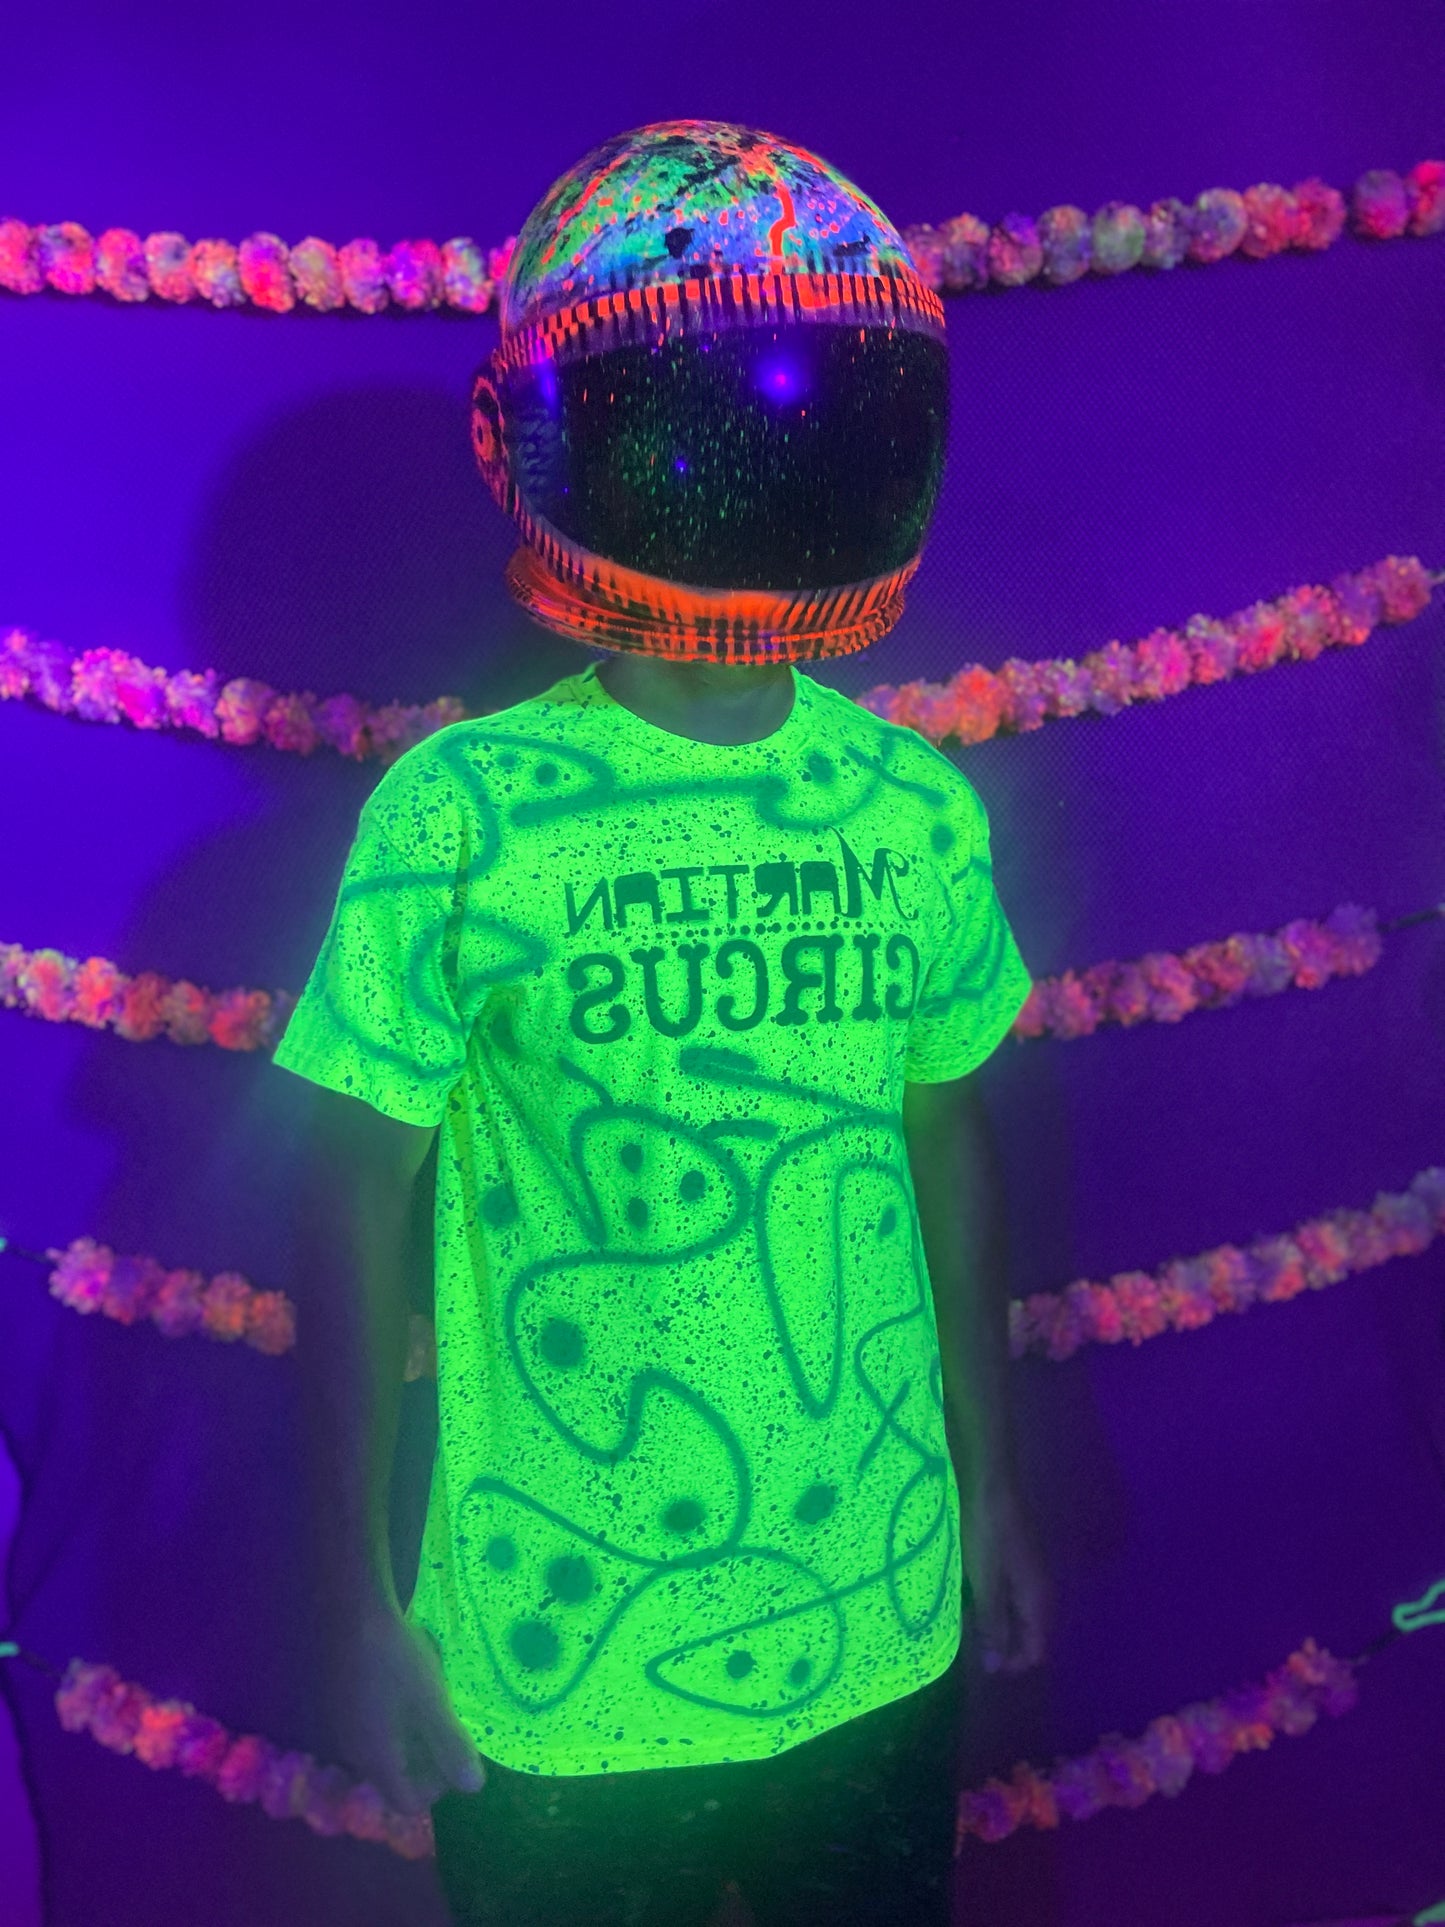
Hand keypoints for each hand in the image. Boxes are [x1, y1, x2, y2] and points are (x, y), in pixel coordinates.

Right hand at [333, 1601, 485, 1812]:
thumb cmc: (395, 1656)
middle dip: (425, 1760)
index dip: (436, 1788)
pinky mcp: (337, 1702)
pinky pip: (370, 1727)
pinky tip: (406, 1684)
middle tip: (446, 1723)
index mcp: (375, 1757)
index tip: (453, 1750)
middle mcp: (352, 1751)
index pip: (405, 1801)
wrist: (351, 1609)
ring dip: (410, 1737)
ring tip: (430, 1701)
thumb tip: (473, 1787)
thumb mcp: (432, 1699)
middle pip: (392, 1777)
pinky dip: (393, 1718)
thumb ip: (451, 1744)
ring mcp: (341, 1726)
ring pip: (382, 1750)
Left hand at [960, 1482, 1050, 1674]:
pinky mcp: (1016, 1557)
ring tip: (970, 1626)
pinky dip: (996, 1604)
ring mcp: (1030, 1570)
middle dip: (1006, 1646)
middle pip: (1031, 1632)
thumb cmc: (987, 1533)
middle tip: (973, 1647)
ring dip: (999, 1625)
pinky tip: (974, 1599)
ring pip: (1020, 1613)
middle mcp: (1041, 1588)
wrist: (990, 1482)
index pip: (1038, 1649)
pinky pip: (1011, 1594)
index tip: (983, 1664)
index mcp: (1039, 1599)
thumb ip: (993, 1624)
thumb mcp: (986, 1582)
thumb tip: (996, 1667)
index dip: (1013, 1663)